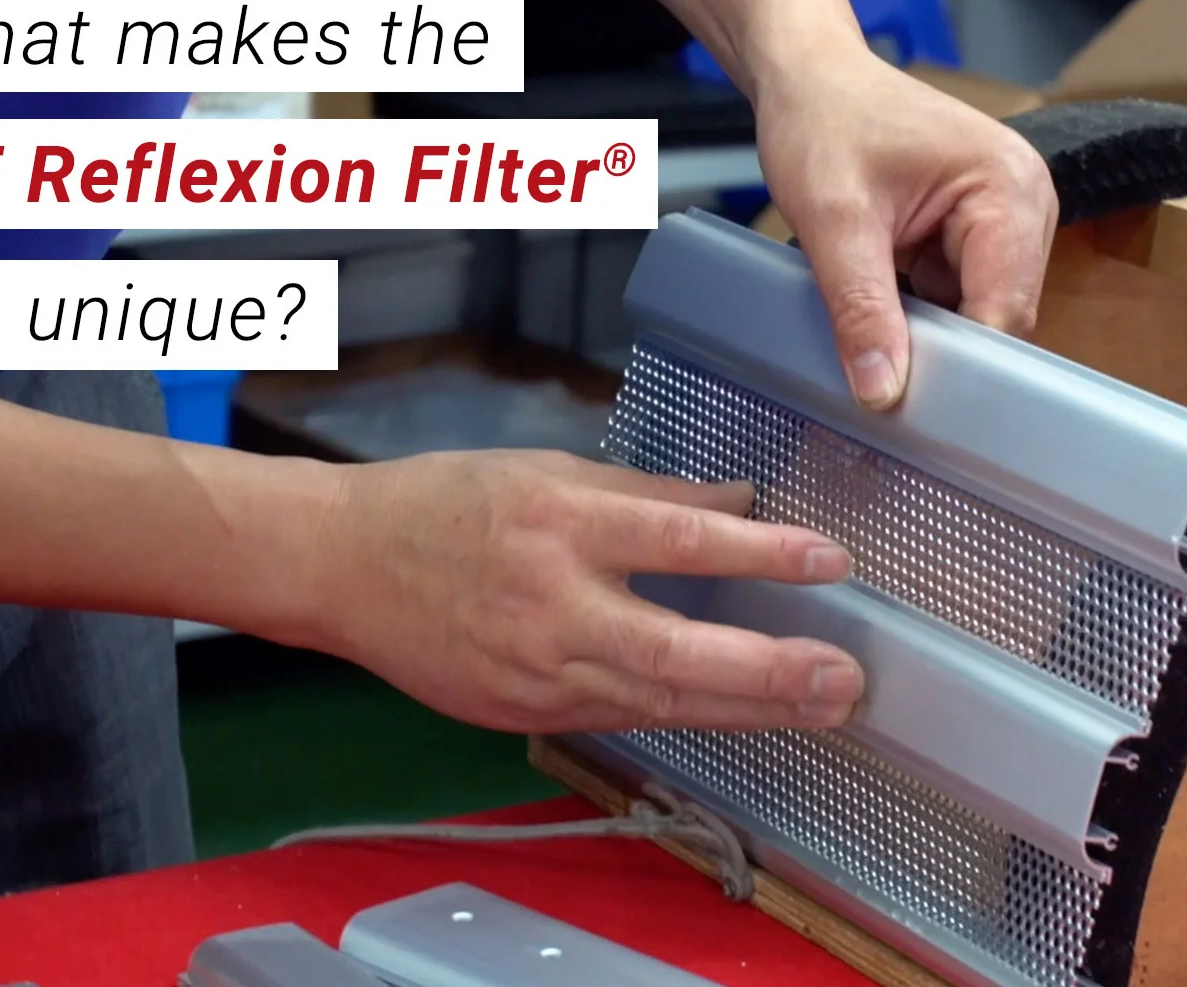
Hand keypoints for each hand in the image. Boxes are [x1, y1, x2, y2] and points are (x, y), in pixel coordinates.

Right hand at [308, 449, 865, 733]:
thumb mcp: (548, 470)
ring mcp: (536, 672)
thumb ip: (649, 493)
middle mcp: (550, 605)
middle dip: (767, 670)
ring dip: (748, 709)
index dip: (760, 552)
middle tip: (843, 678)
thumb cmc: (446, 504)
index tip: (830, 560)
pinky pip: (625, 716)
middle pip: (674, 649)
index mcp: (558, 523)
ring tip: (822, 706)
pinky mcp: (526, 713)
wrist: (342, 567)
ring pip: (658, 701)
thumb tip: (741, 502)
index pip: (677, 539)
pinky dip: (691, 715)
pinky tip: (749, 715)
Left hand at [755, 48, 1058, 409]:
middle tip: (877, 373)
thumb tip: (881, 393)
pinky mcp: (978, 235)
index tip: (911, 404)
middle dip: (943, 347)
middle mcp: (1027, 202)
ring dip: (927, 330)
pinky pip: (958, 299)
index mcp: (1010, 187)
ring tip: (872, 323)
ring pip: (977, 315)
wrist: (809, 78)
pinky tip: (882, 304)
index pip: (1005, 308)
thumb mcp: (833, 219)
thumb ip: (861, 308)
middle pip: (1000, 317)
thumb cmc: (823, 120)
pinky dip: (919, 313)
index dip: (962, 362)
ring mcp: (1007, 220)